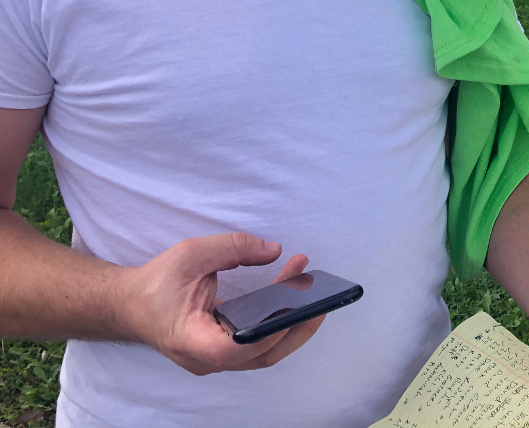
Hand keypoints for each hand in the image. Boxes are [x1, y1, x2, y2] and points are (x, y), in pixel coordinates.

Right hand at [122, 233, 323, 374]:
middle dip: (296, 325)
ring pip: (263, 352)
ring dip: (290, 321)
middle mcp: (205, 359)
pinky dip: (276, 321)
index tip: (291, 304)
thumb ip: (234, 248)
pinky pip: (256, 344)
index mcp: (192, 340)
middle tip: (321, 297)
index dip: (268, 332)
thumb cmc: (156, 283)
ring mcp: (215, 359)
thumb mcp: (191, 255)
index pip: (236, 349)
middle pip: (261, 355)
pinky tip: (290, 294)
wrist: (128, 305)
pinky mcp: (222, 351)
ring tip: (310, 287)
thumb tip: (274, 250)